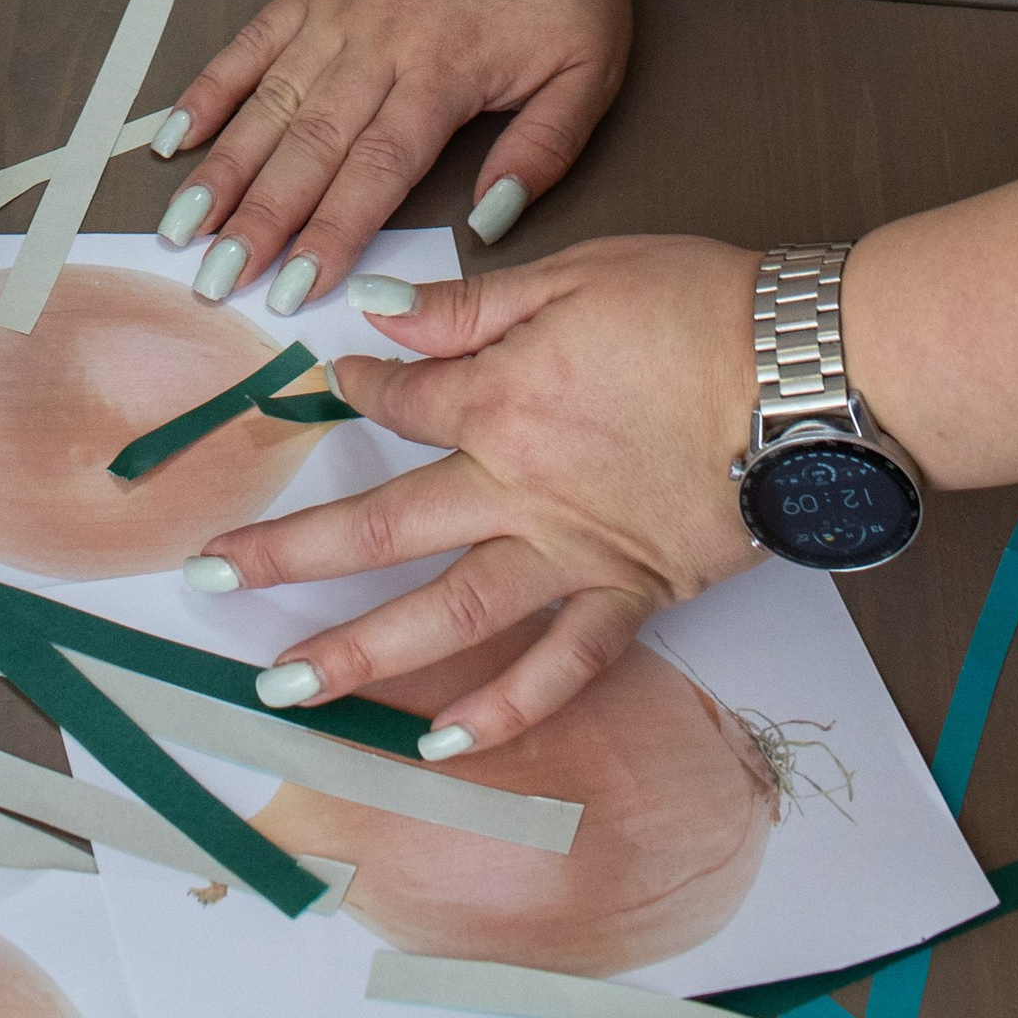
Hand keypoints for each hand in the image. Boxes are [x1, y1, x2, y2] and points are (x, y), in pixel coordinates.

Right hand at [152, 0, 634, 299]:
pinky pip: (251, 39)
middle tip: (214, 279)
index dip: (329, 233)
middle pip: (307, 147)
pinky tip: (177, 134)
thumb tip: (489, 221)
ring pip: (268, 100)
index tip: (290, 289)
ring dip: (222, 168)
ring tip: (180, 225)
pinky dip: (211, 86)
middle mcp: (378, 42)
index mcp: (443, 72)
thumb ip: (541, 153)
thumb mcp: (587, 77)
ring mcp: (339, 10)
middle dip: (257, 221)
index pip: (375, 170)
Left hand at [195, 236, 761, 746]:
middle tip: (212, 576)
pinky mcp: (631, 594)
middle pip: (380, 526)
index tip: (329, 386)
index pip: (396, 402)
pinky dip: (504, 711)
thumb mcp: (573, 274)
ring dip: (363, 655)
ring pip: (448, 614)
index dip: (353, 390)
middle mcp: (517, 486)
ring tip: (290, 686)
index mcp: (500, 397)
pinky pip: (560, 666)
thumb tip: (375, 311)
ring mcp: (572, 552)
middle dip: (288, 553)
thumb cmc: (699, 308)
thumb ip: (468, 303)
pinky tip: (445, 744)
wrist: (804, 373)